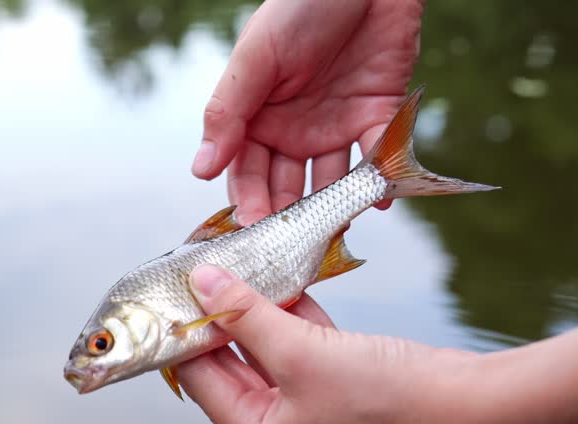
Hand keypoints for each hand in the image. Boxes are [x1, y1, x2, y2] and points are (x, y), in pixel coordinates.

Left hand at [176, 266, 577, 423]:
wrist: (475, 410)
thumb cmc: (386, 396)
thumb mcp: (302, 352)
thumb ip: (248, 315)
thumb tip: (203, 282)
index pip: (200, 380)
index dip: (184, 332)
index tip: (171, 287)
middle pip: (230, 366)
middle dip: (218, 316)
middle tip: (201, 267)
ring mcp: (312, 412)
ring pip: (267, 351)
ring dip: (256, 309)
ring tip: (234, 263)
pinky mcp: (342, 388)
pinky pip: (303, 347)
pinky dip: (293, 314)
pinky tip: (281, 277)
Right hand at [192, 0, 424, 223]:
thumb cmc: (301, 5)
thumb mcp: (257, 57)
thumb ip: (228, 112)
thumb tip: (200, 170)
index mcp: (257, 117)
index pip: (245, 173)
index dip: (247, 202)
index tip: (251, 230)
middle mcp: (293, 129)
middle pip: (284, 186)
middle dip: (286, 218)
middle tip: (289, 246)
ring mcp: (335, 125)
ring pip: (330, 181)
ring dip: (330, 208)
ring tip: (331, 231)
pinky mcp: (377, 115)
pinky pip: (376, 157)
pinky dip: (377, 183)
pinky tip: (374, 202)